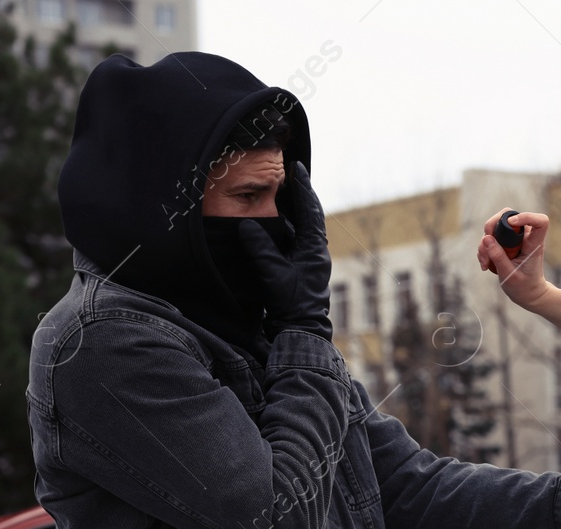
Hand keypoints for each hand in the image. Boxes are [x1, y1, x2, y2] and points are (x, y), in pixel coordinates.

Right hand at [237, 161, 331, 340]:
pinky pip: (289, 242)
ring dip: (286, 211)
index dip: (302, 186)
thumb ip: (260, 248)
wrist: (300, 331)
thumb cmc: (291, 304)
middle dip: (296, 194)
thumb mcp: (273, 273)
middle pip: (306, 215)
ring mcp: (306, 260)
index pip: (310, 209)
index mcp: (314, 248)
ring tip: (274, 192)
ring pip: (297, 228)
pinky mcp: (297, 269)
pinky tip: (267, 223)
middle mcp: (314, 251)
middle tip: (286, 174)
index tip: (297, 166)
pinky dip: (280, 229)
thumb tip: (246, 224)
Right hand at [476, 208, 551, 310]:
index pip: (539, 222)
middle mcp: (525, 237)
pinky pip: (491, 237)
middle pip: (508, 216)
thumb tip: (486, 238)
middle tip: (486, 245)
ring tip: (485, 263)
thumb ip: (499, 257)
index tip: (510, 224)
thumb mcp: (510, 275)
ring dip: (485, 243)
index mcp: (534, 244)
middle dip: (492, 227)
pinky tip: (485, 264)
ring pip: (496, 227)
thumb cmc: (524, 287)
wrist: (527, 294)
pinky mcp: (506, 243)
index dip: (526, 217)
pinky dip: (484, 248)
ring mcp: (515, 239)